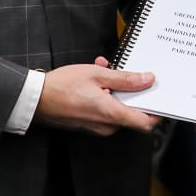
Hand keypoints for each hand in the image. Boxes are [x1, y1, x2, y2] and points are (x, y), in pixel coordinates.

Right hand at [34, 56, 160, 135]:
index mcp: (112, 115)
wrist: (34, 99)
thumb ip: (125, 79)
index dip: (157, 111)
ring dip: (115, 89)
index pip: (146, 122)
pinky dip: (104, 95)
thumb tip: (148, 80)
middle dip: (130, 89)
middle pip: (132, 111)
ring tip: (103, 68)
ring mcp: (97, 127)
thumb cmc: (62, 86)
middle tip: (123, 70)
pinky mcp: (88, 124)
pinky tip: (95, 78)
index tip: (161, 96)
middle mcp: (107, 126)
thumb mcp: (97, 75)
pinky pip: (104, 110)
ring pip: (117, 108)